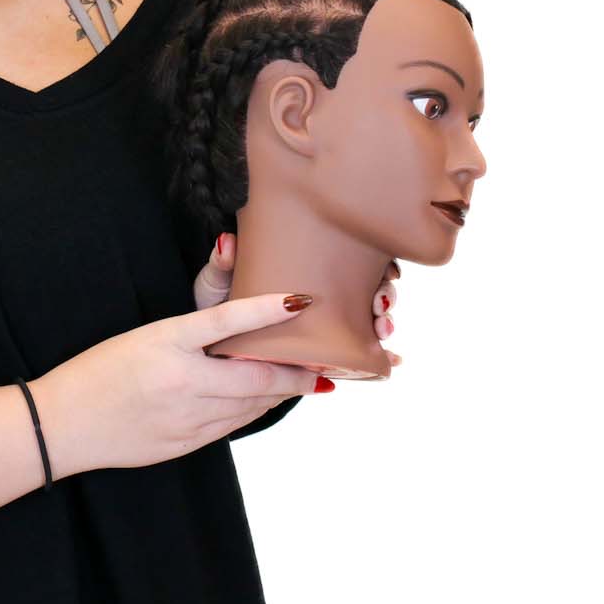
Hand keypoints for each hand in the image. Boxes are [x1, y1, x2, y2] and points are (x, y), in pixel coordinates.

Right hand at [32, 292, 332, 477]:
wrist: (64, 423)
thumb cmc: (97, 372)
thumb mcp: (141, 339)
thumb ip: (189, 341)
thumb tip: (236, 341)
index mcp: (166, 341)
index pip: (228, 320)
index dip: (268, 309)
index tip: (301, 300)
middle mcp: (182, 380)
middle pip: (256, 377)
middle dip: (297, 372)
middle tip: (325, 363)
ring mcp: (186, 417)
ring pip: (251, 405)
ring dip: (280, 393)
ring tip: (305, 381)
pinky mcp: (186, 443)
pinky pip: (232, 425)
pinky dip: (252, 410)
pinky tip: (263, 401)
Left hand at [194, 234, 402, 368]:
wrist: (210, 346)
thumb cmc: (217, 304)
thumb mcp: (217, 281)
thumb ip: (221, 263)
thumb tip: (227, 243)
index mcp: (303, 264)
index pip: (348, 253)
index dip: (376, 259)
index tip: (386, 269)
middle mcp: (322, 291)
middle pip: (369, 285)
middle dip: (385, 294)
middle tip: (380, 305)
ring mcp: (326, 323)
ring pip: (369, 316)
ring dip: (383, 322)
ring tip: (381, 329)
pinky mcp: (323, 351)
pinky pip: (359, 351)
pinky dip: (381, 355)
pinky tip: (393, 360)